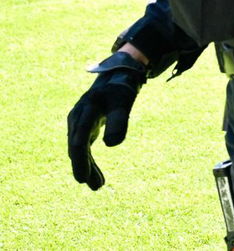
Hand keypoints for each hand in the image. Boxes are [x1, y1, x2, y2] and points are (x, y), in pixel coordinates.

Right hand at [66, 51, 145, 189]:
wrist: (115, 79)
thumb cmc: (120, 90)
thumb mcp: (123, 102)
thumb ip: (119, 120)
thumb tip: (112, 145)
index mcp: (86, 110)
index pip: (80, 136)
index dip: (80, 156)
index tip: (81, 175)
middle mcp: (78, 118)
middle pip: (77, 146)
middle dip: (83, 167)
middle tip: (91, 185)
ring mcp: (79, 125)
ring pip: (80, 151)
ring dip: (88, 168)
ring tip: (98, 187)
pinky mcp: (84, 130)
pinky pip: (85, 150)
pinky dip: (90, 163)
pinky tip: (97, 178)